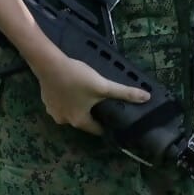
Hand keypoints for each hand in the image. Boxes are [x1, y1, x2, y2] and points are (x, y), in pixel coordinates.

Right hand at [34, 47, 151, 134]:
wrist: (49, 64)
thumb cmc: (77, 78)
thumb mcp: (103, 86)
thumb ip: (124, 93)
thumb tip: (147, 98)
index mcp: (80, 121)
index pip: (97, 129)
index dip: (107, 124)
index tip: (113, 116)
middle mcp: (65, 121)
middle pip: (84, 120)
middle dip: (92, 113)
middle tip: (100, 100)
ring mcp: (53, 112)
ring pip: (71, 112)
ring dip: (78, 106)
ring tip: (85, 93)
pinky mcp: (46, 101)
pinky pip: (61, 104)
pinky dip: (66, 99)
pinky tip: (70, 87)